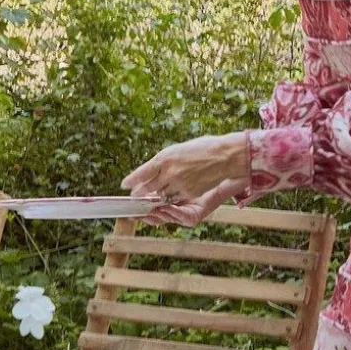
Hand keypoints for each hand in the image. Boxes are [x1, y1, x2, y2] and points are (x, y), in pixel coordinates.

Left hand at [123, 133, 249, 225]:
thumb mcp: (178, 150)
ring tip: (149, 199)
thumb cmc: (203, 149)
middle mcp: (169, 171)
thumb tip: (150, 171)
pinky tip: (169, 197)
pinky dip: (170, 200)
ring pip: (160, 196)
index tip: (124, 185)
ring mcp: (179, 184)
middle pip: (147, 188)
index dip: (131, 180)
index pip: (142, 172)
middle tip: (134, 196)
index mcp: (165, 157)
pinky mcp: (189, 193)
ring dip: (154, 198)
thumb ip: (163, 162)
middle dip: (139, 193)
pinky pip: (175, 200)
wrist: (226, 156)